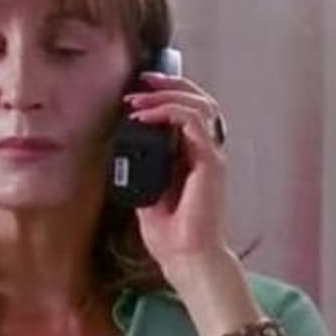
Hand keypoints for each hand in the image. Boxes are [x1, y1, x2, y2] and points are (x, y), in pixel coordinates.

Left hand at [125, 71, 230, 279]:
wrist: (184, 256)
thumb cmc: (169, 231)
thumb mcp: (147, 190)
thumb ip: (144, 167)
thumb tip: (123, 146)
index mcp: (193, 156)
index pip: (189, 111)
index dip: (168, 94)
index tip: (139, 89)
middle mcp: (206, 152)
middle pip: (199, 101)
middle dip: (170, 84)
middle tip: (142, 79)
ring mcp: (211, 156)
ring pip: (201, 106)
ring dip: (167, 96)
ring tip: (139, 99)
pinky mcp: (211, 164)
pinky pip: (195, 125)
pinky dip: (170, 114)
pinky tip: (148, 117)